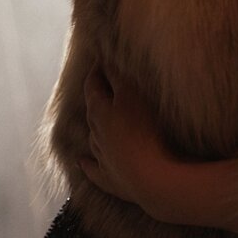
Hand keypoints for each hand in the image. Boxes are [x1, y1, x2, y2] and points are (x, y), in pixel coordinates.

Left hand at [80, 66, 237, 232]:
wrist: (154, 180)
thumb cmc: (148, 131)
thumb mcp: (135, 94)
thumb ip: (119, 74)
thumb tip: (105, 57)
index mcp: (101, 110)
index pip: (94, 84)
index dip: (97, 70)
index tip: (101, 59)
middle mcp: (98, 133)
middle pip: (92, 110)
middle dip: (95, 95)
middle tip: (99, 83)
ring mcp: (103, 158)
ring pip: (93, 139)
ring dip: (95, 127)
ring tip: (97, 119)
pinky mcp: (111, 180)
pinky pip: (94, 170)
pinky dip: (89, 164)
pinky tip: (83, 161)